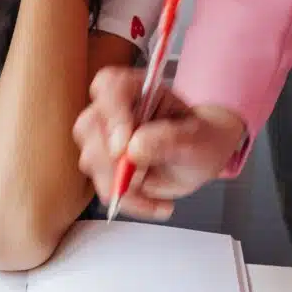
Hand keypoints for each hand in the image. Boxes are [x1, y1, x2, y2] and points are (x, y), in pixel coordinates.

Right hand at [73, 66, 245, 218]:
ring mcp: (106, 138)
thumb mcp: (196, 137)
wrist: (201, 159)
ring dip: (120, 184)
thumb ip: (169, 138)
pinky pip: (104, 186)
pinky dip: (130, 201)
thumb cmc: (201, 138)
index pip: (109, 86)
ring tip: (157, 195)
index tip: (122, 147)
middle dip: (110, 159)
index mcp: (136, 89)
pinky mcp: (106, 166)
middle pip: (90, 125)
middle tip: (137, 177)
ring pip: (91, 159)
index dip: (112, 114)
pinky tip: (157, 204)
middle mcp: (115, 110)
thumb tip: (133, 148)